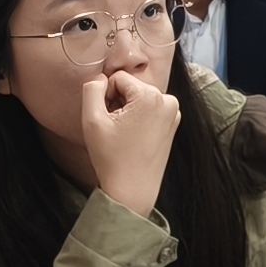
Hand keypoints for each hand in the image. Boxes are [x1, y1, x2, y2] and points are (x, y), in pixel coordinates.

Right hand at [74, 61, 187, 218]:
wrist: (133, 188)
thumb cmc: (111, 156)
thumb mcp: (92, 120)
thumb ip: (92, 89)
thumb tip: (101, 78)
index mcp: (151, 95)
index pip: (118, 78)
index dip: (106, 95)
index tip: (106, 118)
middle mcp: (168, 100)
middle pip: (131, 87)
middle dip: (119, 102)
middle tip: (114, 128)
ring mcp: (174, 112)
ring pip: (140, 98)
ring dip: (128, 110)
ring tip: (124, 133)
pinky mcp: (173, 123)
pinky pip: (150, 110)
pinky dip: (139, 118)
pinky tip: (134, 137)